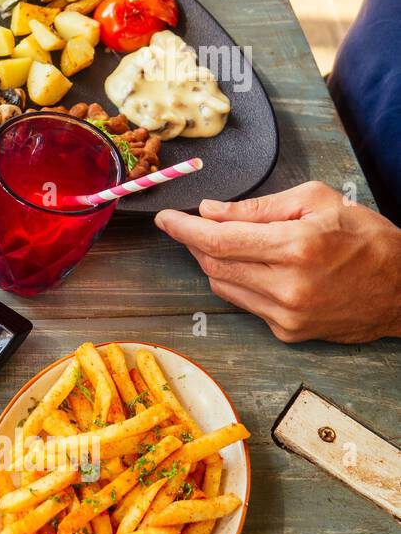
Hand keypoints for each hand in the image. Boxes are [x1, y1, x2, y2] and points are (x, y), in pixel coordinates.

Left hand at [155, 182, 400, 342]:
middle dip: (195, 242)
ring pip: (222, 286)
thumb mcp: (318, 201)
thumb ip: (258, 208)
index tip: (165, 218)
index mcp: (296, 248)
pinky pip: (244, 303)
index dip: (184, 228)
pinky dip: (239, 283)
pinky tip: (256, 268)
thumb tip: (211, 211)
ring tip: (227, 242)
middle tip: (191, 225)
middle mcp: (288, 287)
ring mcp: (287, 315)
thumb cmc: (367, 238)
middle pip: (213, 264)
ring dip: (214, 262)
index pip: (219, 239)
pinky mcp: (288, 333)